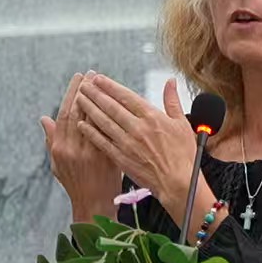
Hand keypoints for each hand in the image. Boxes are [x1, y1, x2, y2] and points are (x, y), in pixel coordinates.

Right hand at [41, 71, 120, 221]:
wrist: (93, 204)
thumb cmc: (74, 183)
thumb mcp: (57, 162)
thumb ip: (51, 139)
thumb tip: (43, 118)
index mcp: (61, 148)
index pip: (66, 114)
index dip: (71, 94)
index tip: (78, 78)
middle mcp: (75, 149)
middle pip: (81, 112)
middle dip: (87, 91)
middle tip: (92, 74)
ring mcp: (92, 153)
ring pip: (96, 120)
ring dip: (101, 99)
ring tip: (104, 83)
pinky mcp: (108, 158)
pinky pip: (110, 132)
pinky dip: (113, 117)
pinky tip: (118, 104)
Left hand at [74, 75, 200, 218]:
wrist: (178, 183)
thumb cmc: (183, 155)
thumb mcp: (182, 123)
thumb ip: (172, 100)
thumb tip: (170, 82)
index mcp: (152, 117)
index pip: (126, 96)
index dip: (110, 86)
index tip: (98, 79)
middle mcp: (137, 128)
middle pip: (111, 106)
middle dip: (95, 94)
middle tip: (83, 85)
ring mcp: (127, 143)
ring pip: (103, 122)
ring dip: (89, 109)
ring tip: (79, 99)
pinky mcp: (122, 158)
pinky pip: (102, 142)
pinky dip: (90, 132)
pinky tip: (81, 125)